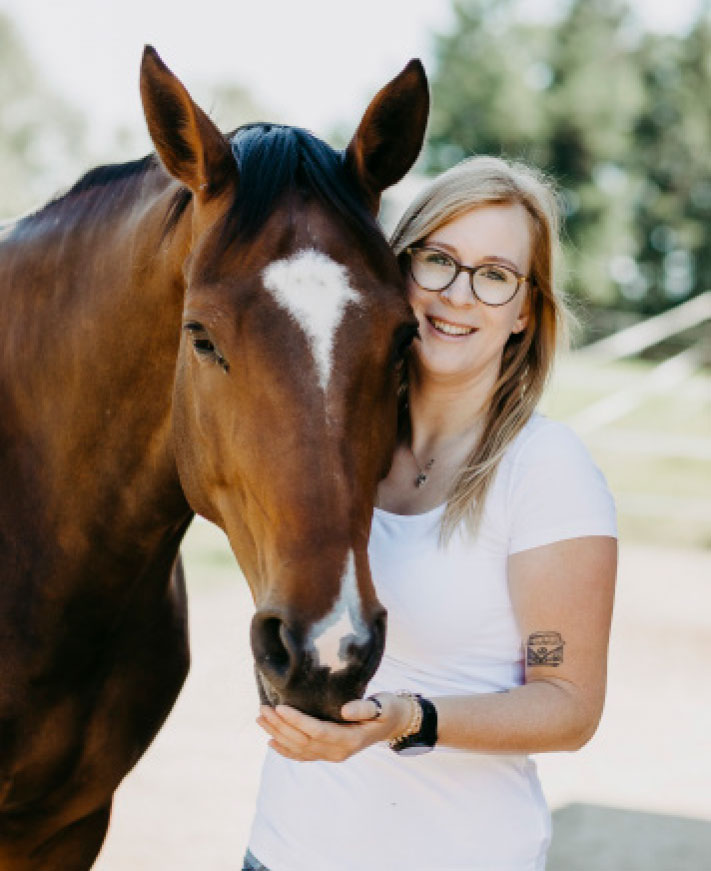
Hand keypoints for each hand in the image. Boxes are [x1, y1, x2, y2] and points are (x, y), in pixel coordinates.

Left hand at [256, 693, 410, 762]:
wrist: (394, 724)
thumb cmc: (387, 709)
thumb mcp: (382, 705)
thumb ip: (365, 708)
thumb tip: (346, 710)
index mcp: (350, 739)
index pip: (317, 731)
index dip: (297, 721)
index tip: (280, 707)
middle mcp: (338, 752)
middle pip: (303, 741)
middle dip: (281, 726)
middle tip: (263, 710)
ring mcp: (333, 756)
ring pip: (299, 749)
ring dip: (278, 735)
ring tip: (261, 719)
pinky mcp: (329, 753)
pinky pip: (303, 755)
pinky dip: (286, 750)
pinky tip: (271, 742)